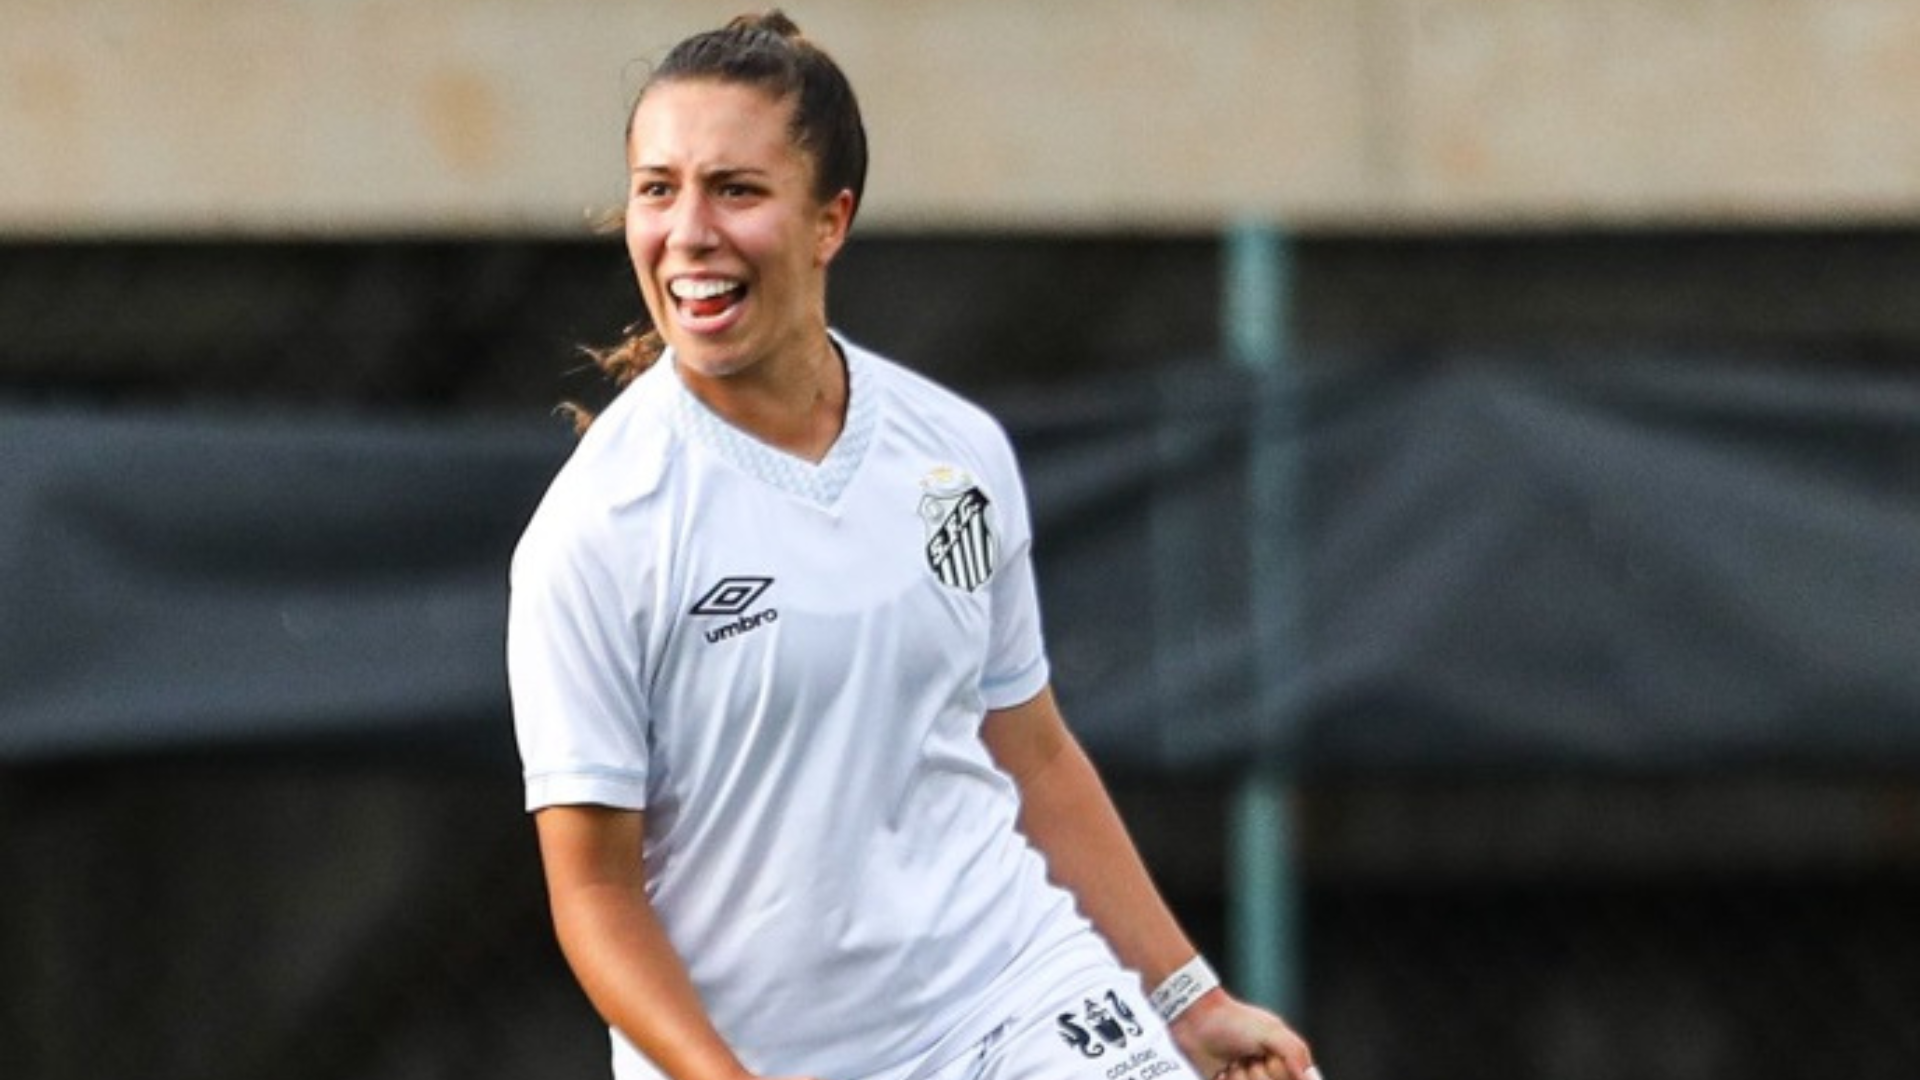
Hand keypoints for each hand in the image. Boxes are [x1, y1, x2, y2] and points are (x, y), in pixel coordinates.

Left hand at [1167, 990, 1318, 1079]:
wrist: (1196, 1020)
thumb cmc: (1233, 1019)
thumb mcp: (1271, 1030)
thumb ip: (1294, 1052)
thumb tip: (1306, 1075)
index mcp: (1281, 1056)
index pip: (1294, 1078)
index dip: (1280, 1072)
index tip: (1270, 1061)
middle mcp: (1265, 1069)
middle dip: (1258, 1075)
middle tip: (1249, 1059)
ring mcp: (1246, 1078)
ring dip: (1239, 1078)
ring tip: (1233, 1062)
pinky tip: (1222, 1070)